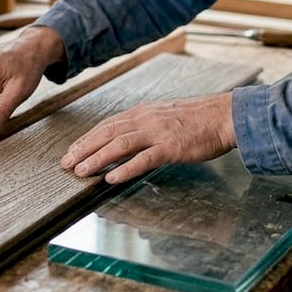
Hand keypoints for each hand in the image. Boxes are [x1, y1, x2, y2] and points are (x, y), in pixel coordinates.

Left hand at [60, 92, 237, 183]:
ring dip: (97, 158)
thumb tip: (128, 137)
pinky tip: (111, 178)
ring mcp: (158, 133)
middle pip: (107, 133)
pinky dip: (125, 169)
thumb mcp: (165, 116)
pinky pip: (144, 159)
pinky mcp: (171, 147)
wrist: (224, 116)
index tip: (72, 151)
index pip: (107, 125)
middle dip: (84, 149)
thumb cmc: (198, 119)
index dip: (87, 138)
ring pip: (119, 145)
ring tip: (81, 171)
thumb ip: (146, 126)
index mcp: (143, 113)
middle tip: (66, 163)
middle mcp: (145, 120)